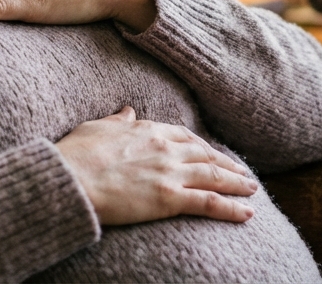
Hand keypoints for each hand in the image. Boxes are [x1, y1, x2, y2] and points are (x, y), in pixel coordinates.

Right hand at [54, 107, 257, 224]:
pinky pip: (209, 203)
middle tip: (242, 171)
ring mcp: (170, 173)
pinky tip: (247, 213)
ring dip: (237, 182)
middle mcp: (165, 148)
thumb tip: (128, 110)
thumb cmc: (76, 154)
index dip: (202, 145)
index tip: (211, 152)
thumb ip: (118, 120)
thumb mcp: (97, 127)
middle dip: (227, 163)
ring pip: (215, 176)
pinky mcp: (170, 198)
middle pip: (206, 154)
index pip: (185, 136)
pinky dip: (232, 208)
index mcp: (148, 130)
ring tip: (252, 188)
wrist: (69, 178)